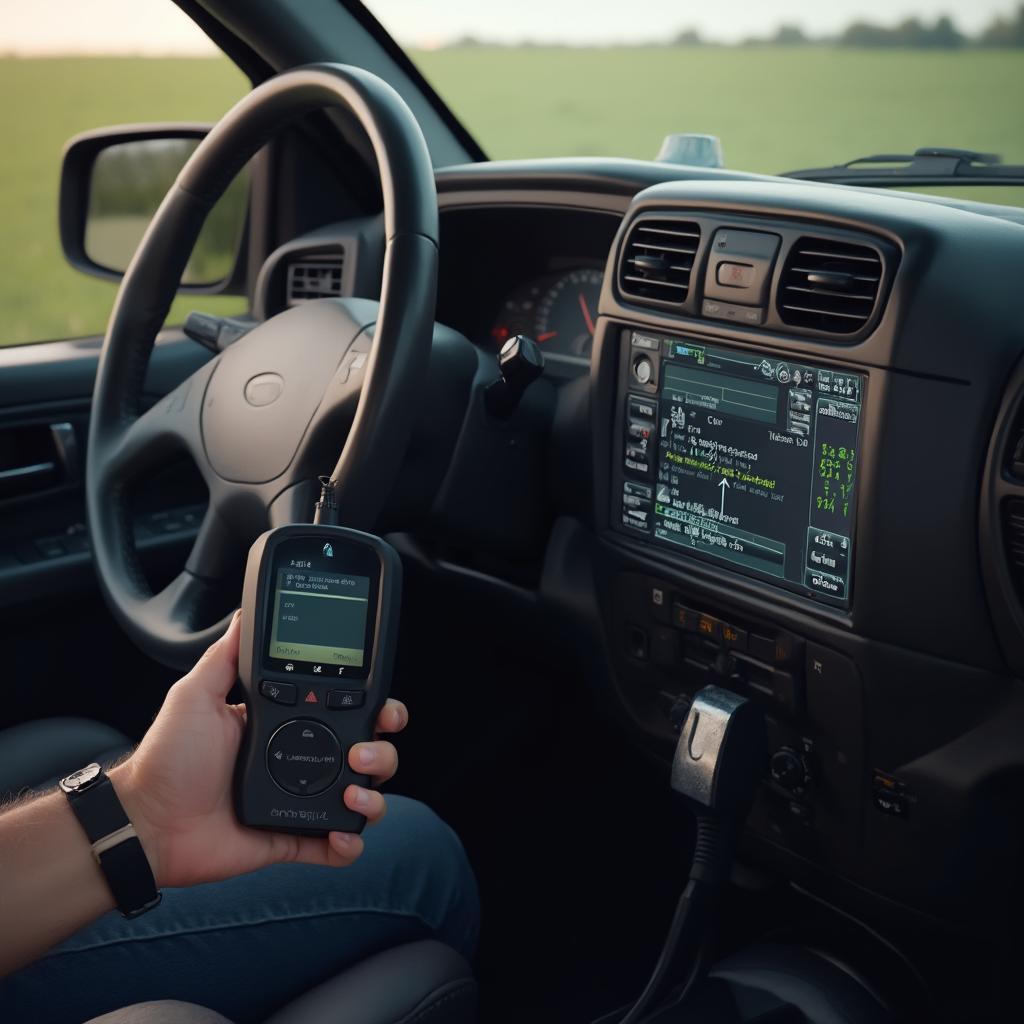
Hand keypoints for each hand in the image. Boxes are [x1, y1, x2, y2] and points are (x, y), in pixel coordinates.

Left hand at [111, 612, 407, 888]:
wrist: (146, 821)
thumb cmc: (166, 759)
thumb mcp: (195, 695)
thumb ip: (226, 656)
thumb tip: (244, 616)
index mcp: (284, 724)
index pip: (344, 709)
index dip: (372, 708)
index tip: (383, 707)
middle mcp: (299, 760)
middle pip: (365, 751)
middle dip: (381, 750)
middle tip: (363, 750)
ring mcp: (298, 800)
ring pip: (361, 795)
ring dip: (372, 794)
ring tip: (351, 790)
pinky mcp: (292, 837)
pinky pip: (336, 845)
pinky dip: (349, 843)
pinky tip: (342, 835)